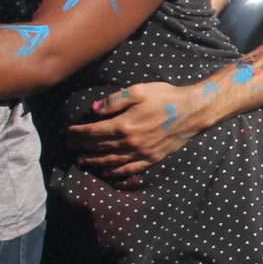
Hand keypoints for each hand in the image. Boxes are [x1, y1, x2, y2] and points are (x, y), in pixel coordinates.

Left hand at [68, 82, 204, 176]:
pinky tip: (107, 172)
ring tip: (81, 161)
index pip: (94, 131)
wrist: (193, 111)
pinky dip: (116, 172)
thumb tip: (95, 109)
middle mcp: (130, 142)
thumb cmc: (166, 97)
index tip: (69, 131)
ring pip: (111, 161)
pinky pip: (130, 169)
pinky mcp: (152, 158)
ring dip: (94, 161)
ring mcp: (142, 153)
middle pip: (99, 146)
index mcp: (124, 125)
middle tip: (70, 145)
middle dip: (82, 146)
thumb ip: (115, 100)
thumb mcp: (139, 91)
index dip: (79, 132)